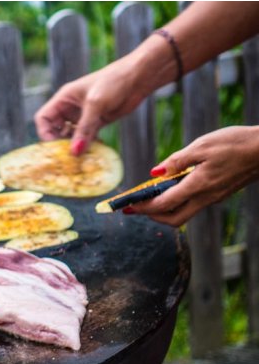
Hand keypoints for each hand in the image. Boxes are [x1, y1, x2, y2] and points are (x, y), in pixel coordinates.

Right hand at [34, 56, 146, 155]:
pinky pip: (87, 138)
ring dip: (74, 146)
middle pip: (55, 130)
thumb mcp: (96, 104)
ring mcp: (83, 116)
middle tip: (66, 156)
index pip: (44, 118)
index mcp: (64, 99)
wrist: (138, 77)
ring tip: (80, 157)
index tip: (53, 146)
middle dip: (59, 143)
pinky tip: (93, 152)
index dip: (44, 133)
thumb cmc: (114, 81)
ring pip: (72, 136)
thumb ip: (85, 128)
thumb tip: (75, 152)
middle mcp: (70, 109)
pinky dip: (88, 146)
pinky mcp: (97, 122)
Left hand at [126, 126, 258, 225]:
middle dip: (152, 216)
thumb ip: (177, 161)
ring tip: (149, 199)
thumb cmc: (235, 144)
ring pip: (184, 214)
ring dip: (165, 211)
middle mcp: (206, 198)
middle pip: (173, 219)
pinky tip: (172, 190)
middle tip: (136, 208)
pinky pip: (194, 205)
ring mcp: (214, 198)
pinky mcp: (220, 194)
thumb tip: (154, 173)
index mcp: (198, 186)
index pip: (163, 205)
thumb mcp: (202, 146)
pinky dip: (178, 203)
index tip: (128, 207)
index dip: (143, 208)